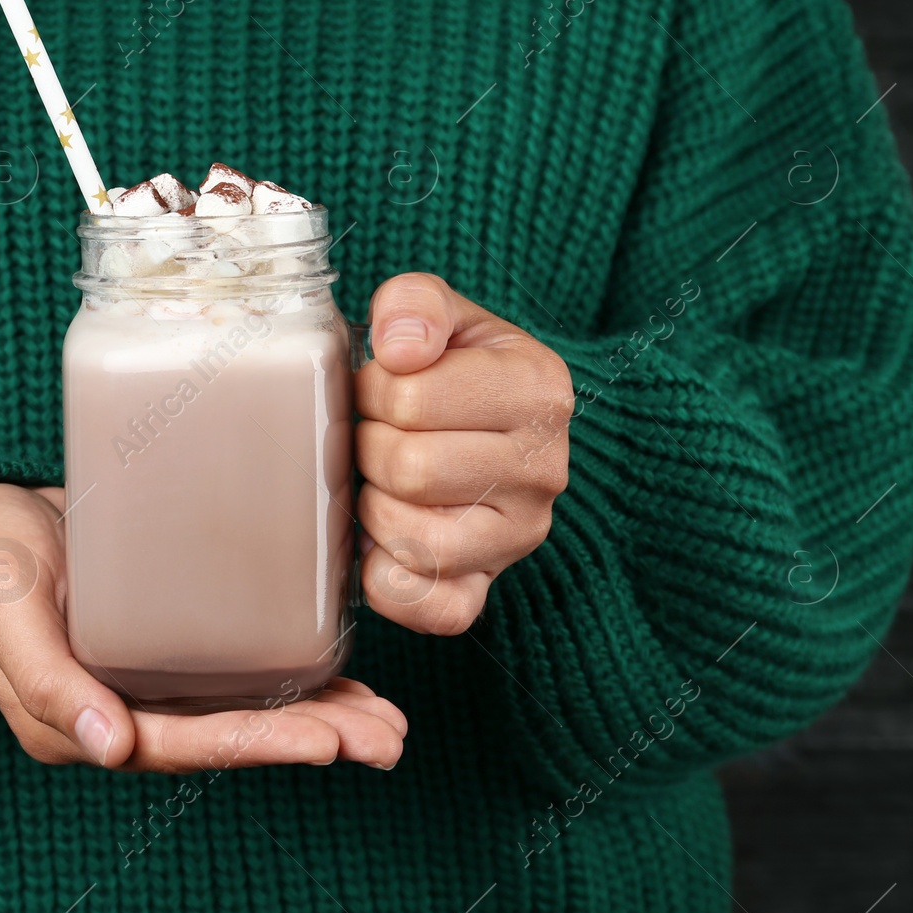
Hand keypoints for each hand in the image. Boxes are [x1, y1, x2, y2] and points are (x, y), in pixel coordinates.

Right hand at [0, 483, 406, 771]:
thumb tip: (106, 748)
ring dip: (316, 717)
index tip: (327, 742)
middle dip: (311, 739)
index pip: (180, 744)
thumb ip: (45, 682)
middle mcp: (120, 709)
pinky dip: (291, 675)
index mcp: (78, 719)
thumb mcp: (0, 612)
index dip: (256, 745)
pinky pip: (234, 668)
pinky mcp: (162, 637)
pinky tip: (341, 673)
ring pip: (241, 708)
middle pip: (227, 736)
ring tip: (386, 723)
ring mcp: (144, 676)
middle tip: (386, 737)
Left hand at [355, 273, 572, 634]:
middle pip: (407, 469)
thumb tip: (400, 349)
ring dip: (373, 505)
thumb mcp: (444, 314)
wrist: (499, 427)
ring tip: (382, 479)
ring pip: (411, 538)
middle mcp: (544, 469)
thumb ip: (415, 303)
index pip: (410, 396)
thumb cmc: (456, 368)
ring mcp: (520, 536)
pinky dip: (390, 581)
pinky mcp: (488, 586)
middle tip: (377, 434)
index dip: (373, 388)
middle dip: (369, 446)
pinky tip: (379, 545)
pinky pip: (433, 609)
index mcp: (537, 390)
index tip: (384, 385)